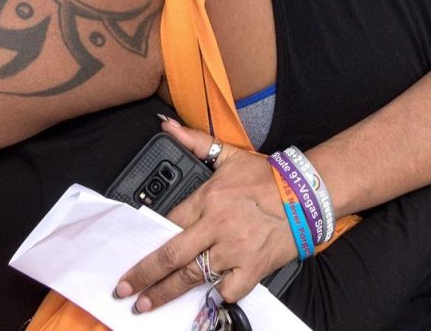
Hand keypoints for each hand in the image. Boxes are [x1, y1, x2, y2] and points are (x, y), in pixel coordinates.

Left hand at [116, 118, 296, 311]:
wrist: (307, 193)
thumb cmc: (268, 177)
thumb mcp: (229, 155)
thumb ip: (195, 142)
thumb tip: (168, 126)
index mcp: (208, 199)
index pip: (169, 222)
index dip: (150, 238)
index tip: (135, 251)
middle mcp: (216, 226)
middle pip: (171, 255)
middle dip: (143, 275)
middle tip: (123, 289)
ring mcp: (234, 249)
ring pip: (192, 276)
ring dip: (166, 293)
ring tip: (146, 304)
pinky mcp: (253, 267)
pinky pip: (228, 289)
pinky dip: (217, 295)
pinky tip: (206, 297)